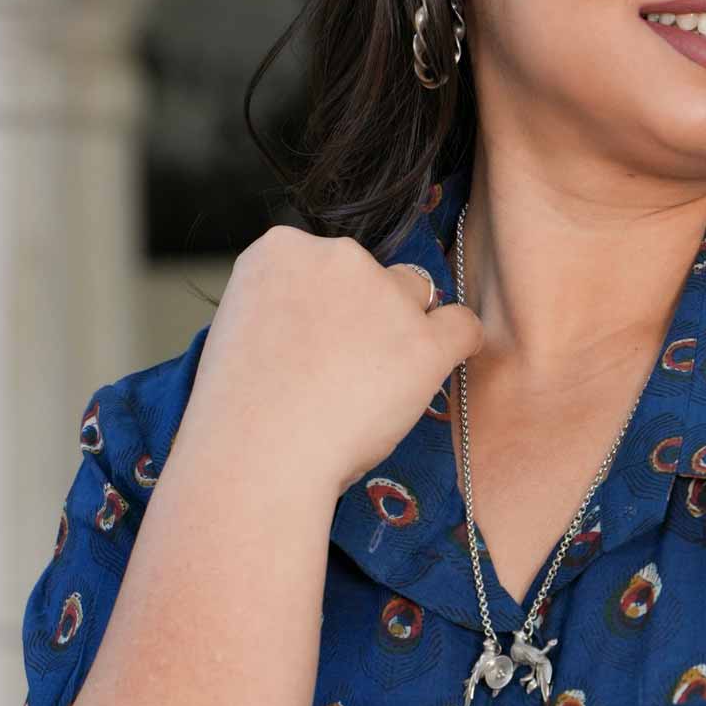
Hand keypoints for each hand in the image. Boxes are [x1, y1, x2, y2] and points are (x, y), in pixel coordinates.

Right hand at [187, 223, 482, 501]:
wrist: (256, 456)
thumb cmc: (242, 413)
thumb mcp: (242, 330)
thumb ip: (289, 307)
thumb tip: (330, 320)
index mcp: (280, 249)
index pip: (328, 262)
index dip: (328, 305)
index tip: (317, 341)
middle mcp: (337, 257)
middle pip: (374, 274)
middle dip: (367, 314)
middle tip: (343, 371)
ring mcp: (385, 295)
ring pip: (416, 298)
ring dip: (405, 331)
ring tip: (374, 385)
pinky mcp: (424, 340)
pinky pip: (463, 326)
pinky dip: (458, 346)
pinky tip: (437, 369)